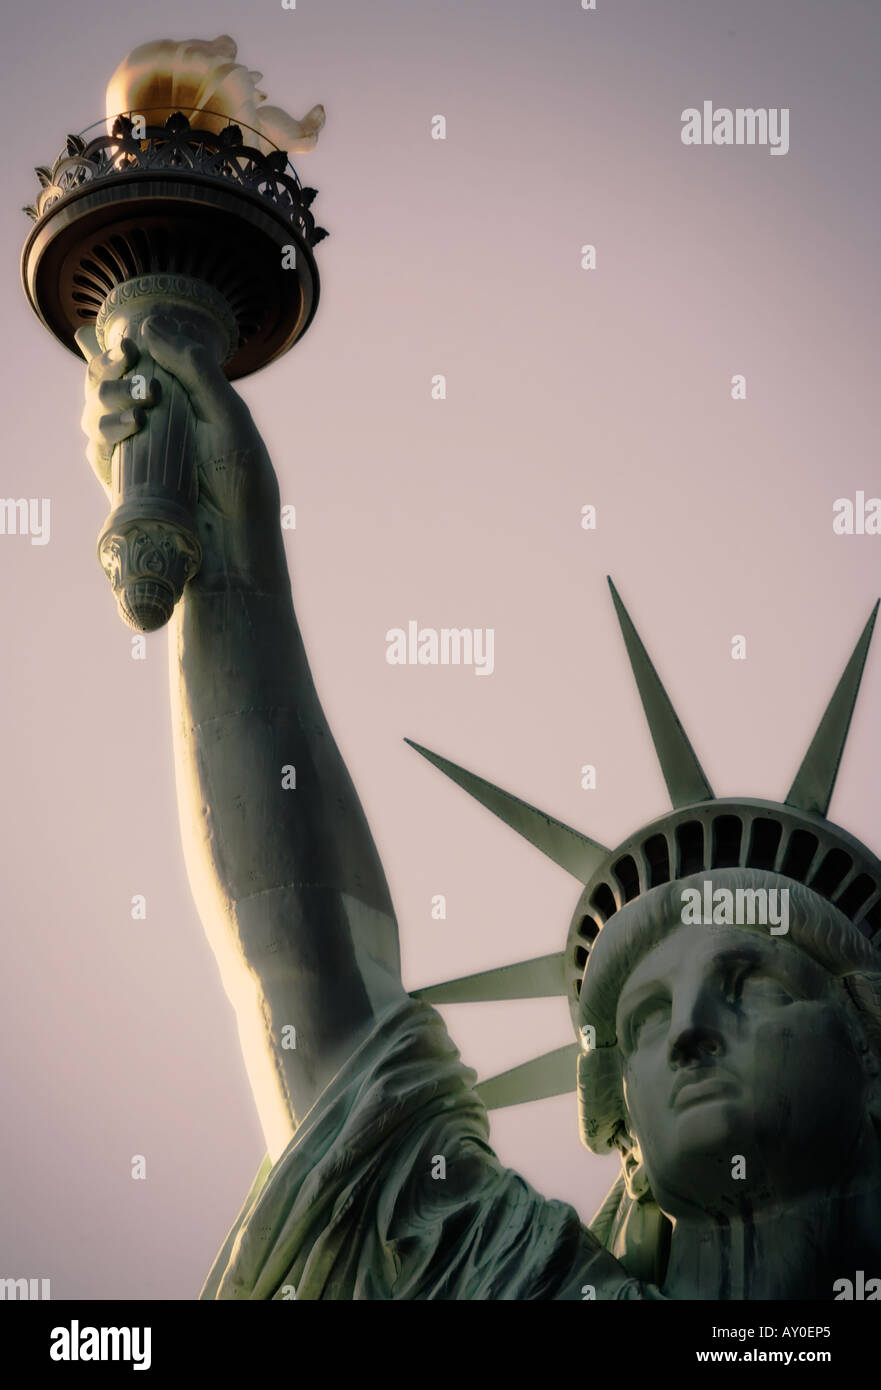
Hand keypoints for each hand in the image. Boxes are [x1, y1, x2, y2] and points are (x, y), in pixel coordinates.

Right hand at [75, 317, 285, 588]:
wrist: (233, 545)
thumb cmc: (241, 483)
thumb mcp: (228, 416)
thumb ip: (194, 369)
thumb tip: (150, 326)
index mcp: (187, 400)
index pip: (148, 359)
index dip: (134, 345)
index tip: (135, 339)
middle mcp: (158, 421)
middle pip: (115, 377)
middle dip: (115, 365)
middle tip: (129, 362)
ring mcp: (136, 448)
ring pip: (98, 406)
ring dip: (109, 393)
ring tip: (140, 403)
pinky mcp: (120, 477)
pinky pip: (96, 443)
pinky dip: (105, 429)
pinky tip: (131, 427)